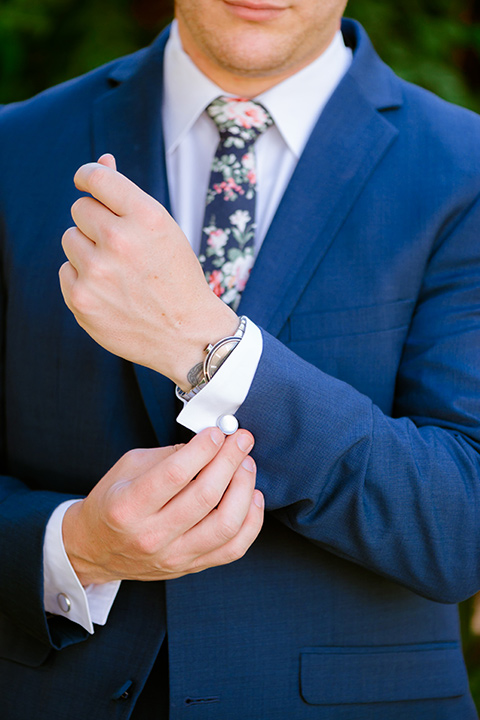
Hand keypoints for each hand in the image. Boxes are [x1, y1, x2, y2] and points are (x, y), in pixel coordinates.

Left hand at [59, 154, 237, 389]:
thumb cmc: (177, 278)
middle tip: (120, 246)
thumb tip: (102, 161)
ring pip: (70, 239)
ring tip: (117, 272)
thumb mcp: (165, 230)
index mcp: (146, 217)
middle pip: (80, 209)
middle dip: (95, 222)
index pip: (96, 177)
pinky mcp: (81, 299)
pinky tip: (109, 292)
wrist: (186, 334)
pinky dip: (82, 279)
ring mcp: (97, 272)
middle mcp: (119, 240)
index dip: (88, 176)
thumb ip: (129, 196)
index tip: (87, 181)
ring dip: (87, 250)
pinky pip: (65, 271)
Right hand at [62, 427, 263, 585]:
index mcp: (128, 507)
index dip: (203, 449)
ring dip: (244, 488)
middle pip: (205, 497)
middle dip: (230, 460)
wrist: (95, 549)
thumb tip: (211, 442)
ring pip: (225, 524)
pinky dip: (251, 521)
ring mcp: (174, 556)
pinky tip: (253, 496)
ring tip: (247, 464)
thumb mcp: (128, 467)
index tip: (217, 432)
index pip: (175, 474)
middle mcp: (151, 536)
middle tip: (241, 439)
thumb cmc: (113, 502)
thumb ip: (169, 455)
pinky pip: (233, 548)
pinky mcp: (192, 567)